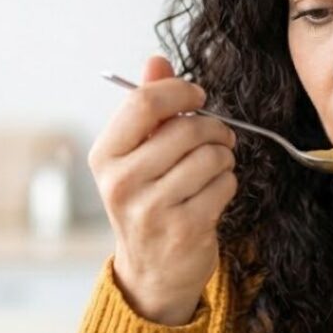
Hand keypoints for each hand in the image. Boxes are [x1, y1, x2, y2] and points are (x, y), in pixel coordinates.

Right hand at [88, 55, 237, 324]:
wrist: (152, 272)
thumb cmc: (147, 202)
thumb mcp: (137, 155)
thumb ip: (147, 108)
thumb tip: (157, 60)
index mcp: (105, 156)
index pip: (143, 103)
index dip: (179, 92)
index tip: (197, 97)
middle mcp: (122, 182)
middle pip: (186, 129)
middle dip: (213, 128)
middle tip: (219, 136)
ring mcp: (152, 209)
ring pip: (211, 156)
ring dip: (223, 158)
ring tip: (213, 168)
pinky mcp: (185, 229)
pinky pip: (224, 184)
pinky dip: (227, 183)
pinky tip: (214, 193)